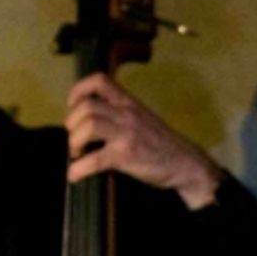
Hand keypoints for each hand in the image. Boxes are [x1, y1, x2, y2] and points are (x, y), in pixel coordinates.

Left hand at [66, 73, 222, 207]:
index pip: (99, 81)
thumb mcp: (141, 118)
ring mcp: (127, 134)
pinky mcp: (127, 155)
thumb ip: (118, 114)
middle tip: (76, 139)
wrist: (185, 163)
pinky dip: (79, 168)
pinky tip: (75, 174)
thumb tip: (87, 122)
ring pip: (88, 126)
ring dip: (74, 141)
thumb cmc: (161, 143)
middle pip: (86, 106)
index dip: (78, 92)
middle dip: (71, 123)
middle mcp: (127, 113)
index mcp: (129, 102)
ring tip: (77, 153)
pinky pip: (95, 159)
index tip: (73, 108)